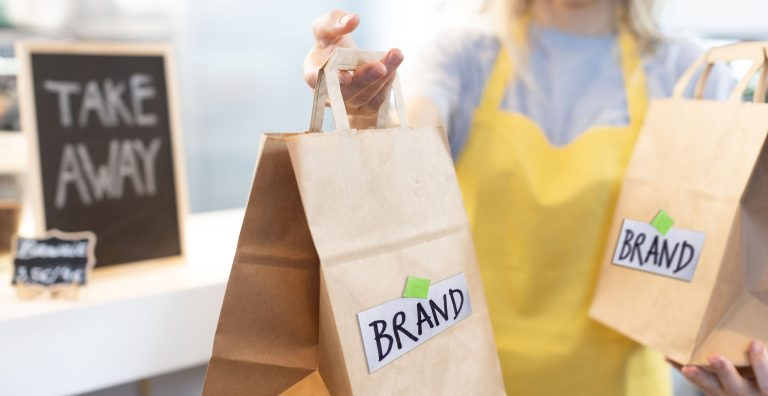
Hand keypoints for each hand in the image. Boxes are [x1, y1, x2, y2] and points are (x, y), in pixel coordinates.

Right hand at [303, 10, 402, 127]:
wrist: (346, 63)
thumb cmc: (331, 44)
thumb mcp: (327, 27)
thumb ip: (335, 21)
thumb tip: (353, 20)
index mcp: (313, 71)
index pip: (316, 78)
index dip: (330, 79)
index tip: (346, 77)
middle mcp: (329, 93)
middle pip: (347, 92)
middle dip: (364, 79)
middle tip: (380, 67)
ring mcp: (347, 104)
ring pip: (365, 97)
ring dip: (382, 78)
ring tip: (395, 55)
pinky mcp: (364, 110)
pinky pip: (378, 101)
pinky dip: (388, 82)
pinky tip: (394, 66)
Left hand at [674, 340, 767, 394]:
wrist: (746, 390)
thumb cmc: (758, 373)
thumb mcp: (762, 370)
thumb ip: (760, 356)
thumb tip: (752, 336)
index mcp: (764, 387)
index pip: (765, 380)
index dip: (761, 363)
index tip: (754, 343)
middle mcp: (746, 394)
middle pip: (735, 386)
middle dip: (724, 371)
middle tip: (713, 357)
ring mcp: (726, 395)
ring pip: (711, 388)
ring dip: (698, 376)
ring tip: (687, 367)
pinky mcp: (712, 392)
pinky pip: (697, 382)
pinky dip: (682, 368)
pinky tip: (670, 358)